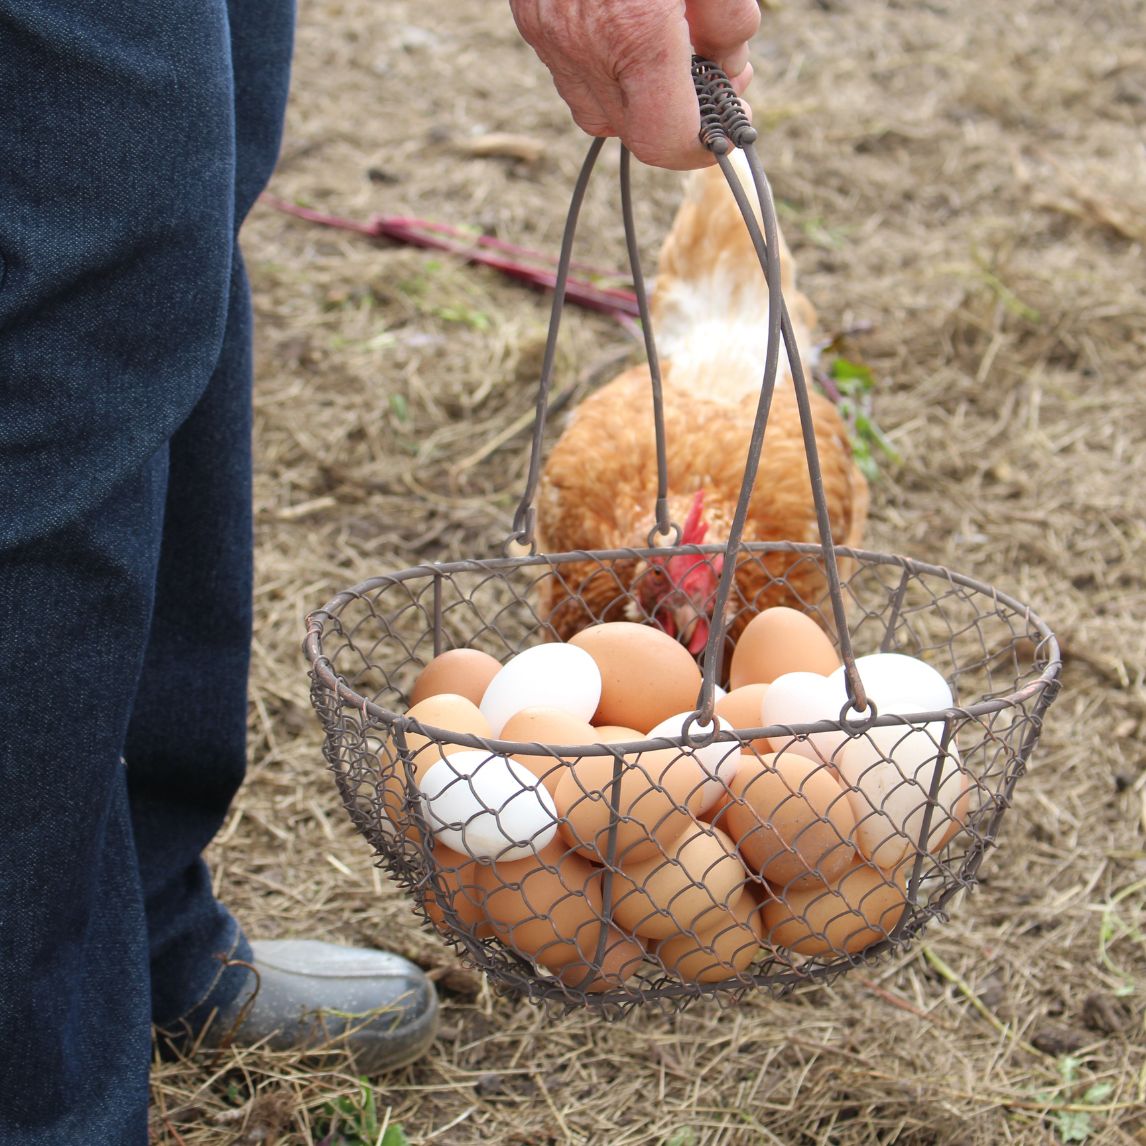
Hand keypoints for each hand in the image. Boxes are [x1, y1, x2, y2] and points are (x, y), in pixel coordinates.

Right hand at [509, 0, 759, 169]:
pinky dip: (606, 62)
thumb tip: (731, 66)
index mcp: (634, 29)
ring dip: (638, 92)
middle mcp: (580, 42)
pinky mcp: (531, 14)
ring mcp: (546, 30)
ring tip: (674, 43)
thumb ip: (727, 16)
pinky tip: (631, 24)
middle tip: (719, 75)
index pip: (664, 140)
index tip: (731, 127)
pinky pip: (570, 66)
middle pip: (631, 129)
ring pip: (594, 104)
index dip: (701, 148)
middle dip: (678, 115)